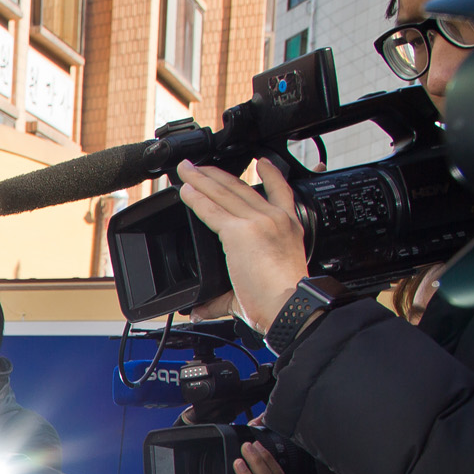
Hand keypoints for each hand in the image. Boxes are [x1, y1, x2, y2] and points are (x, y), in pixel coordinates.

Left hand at [175, 159, 309, 334]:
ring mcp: (259, 221)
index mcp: (289, 226)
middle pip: (241, 188)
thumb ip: (222, 299)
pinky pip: (211, 209)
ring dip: (201, 179)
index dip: (271, 174)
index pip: (281, 191)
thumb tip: (200, 311)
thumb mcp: (260, 285)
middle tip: (201, 166)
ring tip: (186, 170)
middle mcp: (276, 218)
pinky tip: (185, 190)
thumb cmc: (280, 300)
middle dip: (217, 174)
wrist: (289, 304)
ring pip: (224, 193)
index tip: (262, 163)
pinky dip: (196, 198)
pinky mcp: (239, 231)